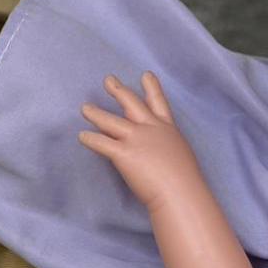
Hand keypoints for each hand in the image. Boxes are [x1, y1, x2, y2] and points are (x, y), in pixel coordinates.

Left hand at [78, 72, 190, 209]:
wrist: (180, 192)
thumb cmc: (185, 181)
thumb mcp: (181, 154)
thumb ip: (166, 147)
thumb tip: (157, 150)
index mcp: (167, 129)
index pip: (158, 103)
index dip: (151, 88)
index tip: (146, 75)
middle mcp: (150, 128)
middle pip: (131, 103)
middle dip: (118, 90)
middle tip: (108, 80)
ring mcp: (135, 139)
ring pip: (110, 121)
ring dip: (95, 113)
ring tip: (85, 108)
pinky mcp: (123, 153)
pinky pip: (101, 143)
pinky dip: (89, 139)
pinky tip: (82, 136)